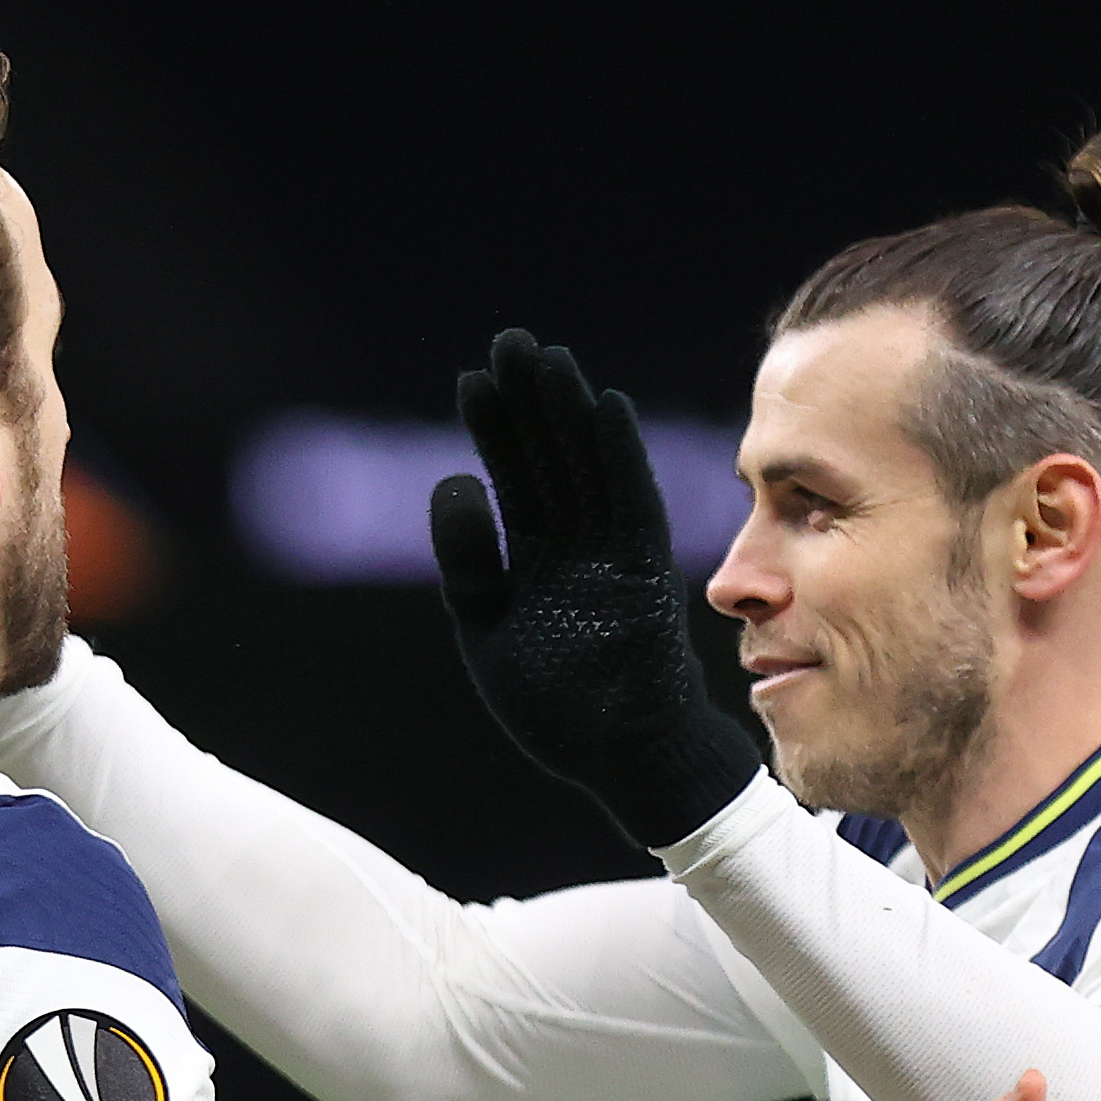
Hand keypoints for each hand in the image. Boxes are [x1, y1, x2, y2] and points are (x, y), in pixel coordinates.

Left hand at [429, 328, 763, 847]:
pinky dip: (619, 460)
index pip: (515, 479)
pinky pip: (632, 507)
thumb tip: (455, 482)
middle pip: (552, 460)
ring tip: (550, 360)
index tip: (473, 381)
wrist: (619, 759)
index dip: (496, 430)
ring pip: (589, 471)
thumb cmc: (558, 708)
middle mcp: (577, 547)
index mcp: (538, 559)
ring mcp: (613, 558)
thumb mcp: (488, 633)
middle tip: (510, 341)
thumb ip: (467, 564)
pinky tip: (606, 410)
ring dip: (572, 415)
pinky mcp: (645, 576)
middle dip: (532, 403)